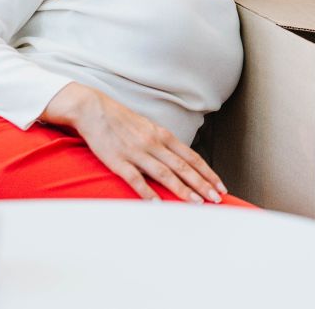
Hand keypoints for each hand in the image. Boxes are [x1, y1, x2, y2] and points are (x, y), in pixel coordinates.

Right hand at [42, 82, 226, 203]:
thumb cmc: (122, 120)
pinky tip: (158, 205)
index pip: (191, 157)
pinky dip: (148, 193)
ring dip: (183, 190)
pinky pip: (136, 180)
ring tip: (197, 203)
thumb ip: (164, 144)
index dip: (207, 173)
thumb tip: (180, 160)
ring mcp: (137, 152)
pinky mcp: (118, 161)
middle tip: (217, 199)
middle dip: (202, 184)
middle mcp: (154, 143)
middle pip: (183, 167)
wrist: (94, 110)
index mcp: (163, 135)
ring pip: (165, 174)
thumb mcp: (148, 128)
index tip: (220, 186)